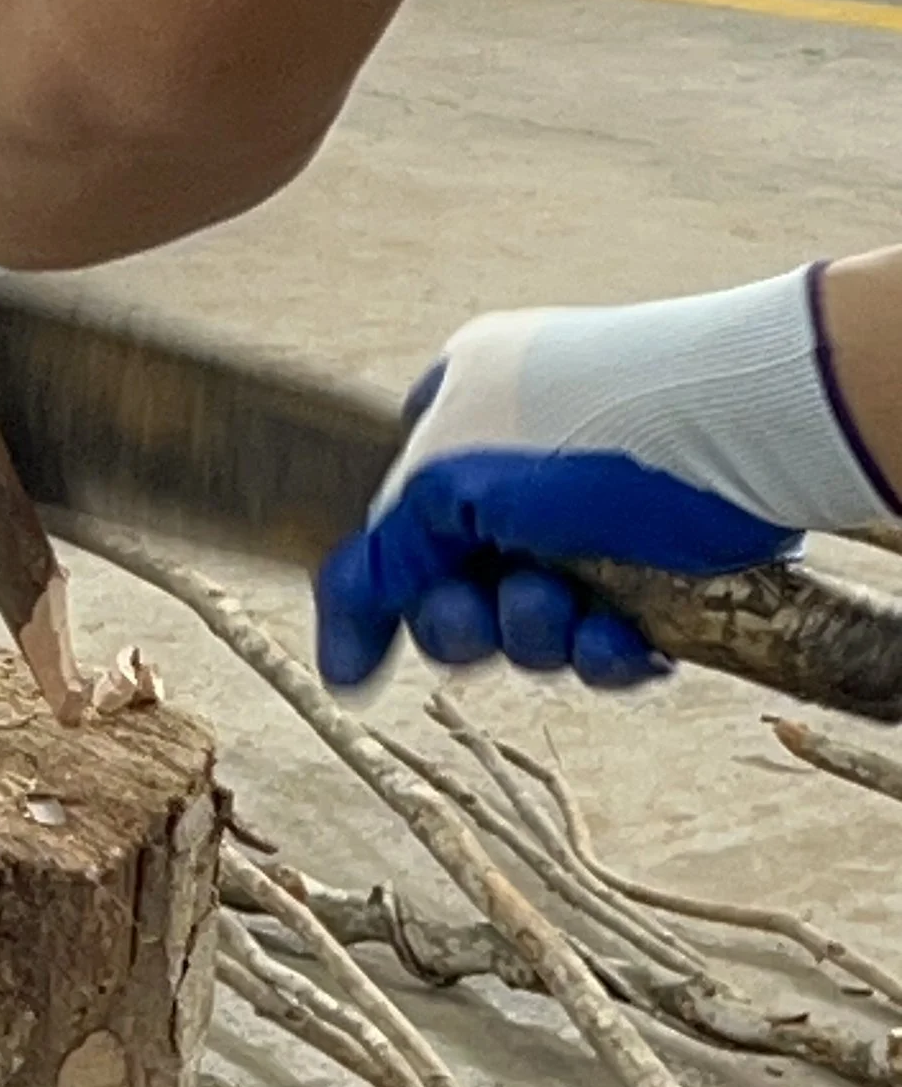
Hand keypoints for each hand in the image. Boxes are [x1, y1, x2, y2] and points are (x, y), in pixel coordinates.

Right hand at [314, 269, 893, 689]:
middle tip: (490, 605)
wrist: (747, 429)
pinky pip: (600, 643)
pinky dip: (605, 653)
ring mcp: (589, 522)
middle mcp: (520, 469)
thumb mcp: (445, 481)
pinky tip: (623, 638)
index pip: (391, 523)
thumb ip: (375, 566)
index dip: (391, 585)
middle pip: (452, 592)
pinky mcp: (655, 570)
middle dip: (471, 618)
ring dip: (540, 635)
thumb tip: (338, 671)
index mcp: (461, 415)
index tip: (392, 625)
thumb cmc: (591, 426)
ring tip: (572, 607)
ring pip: (526, 628)